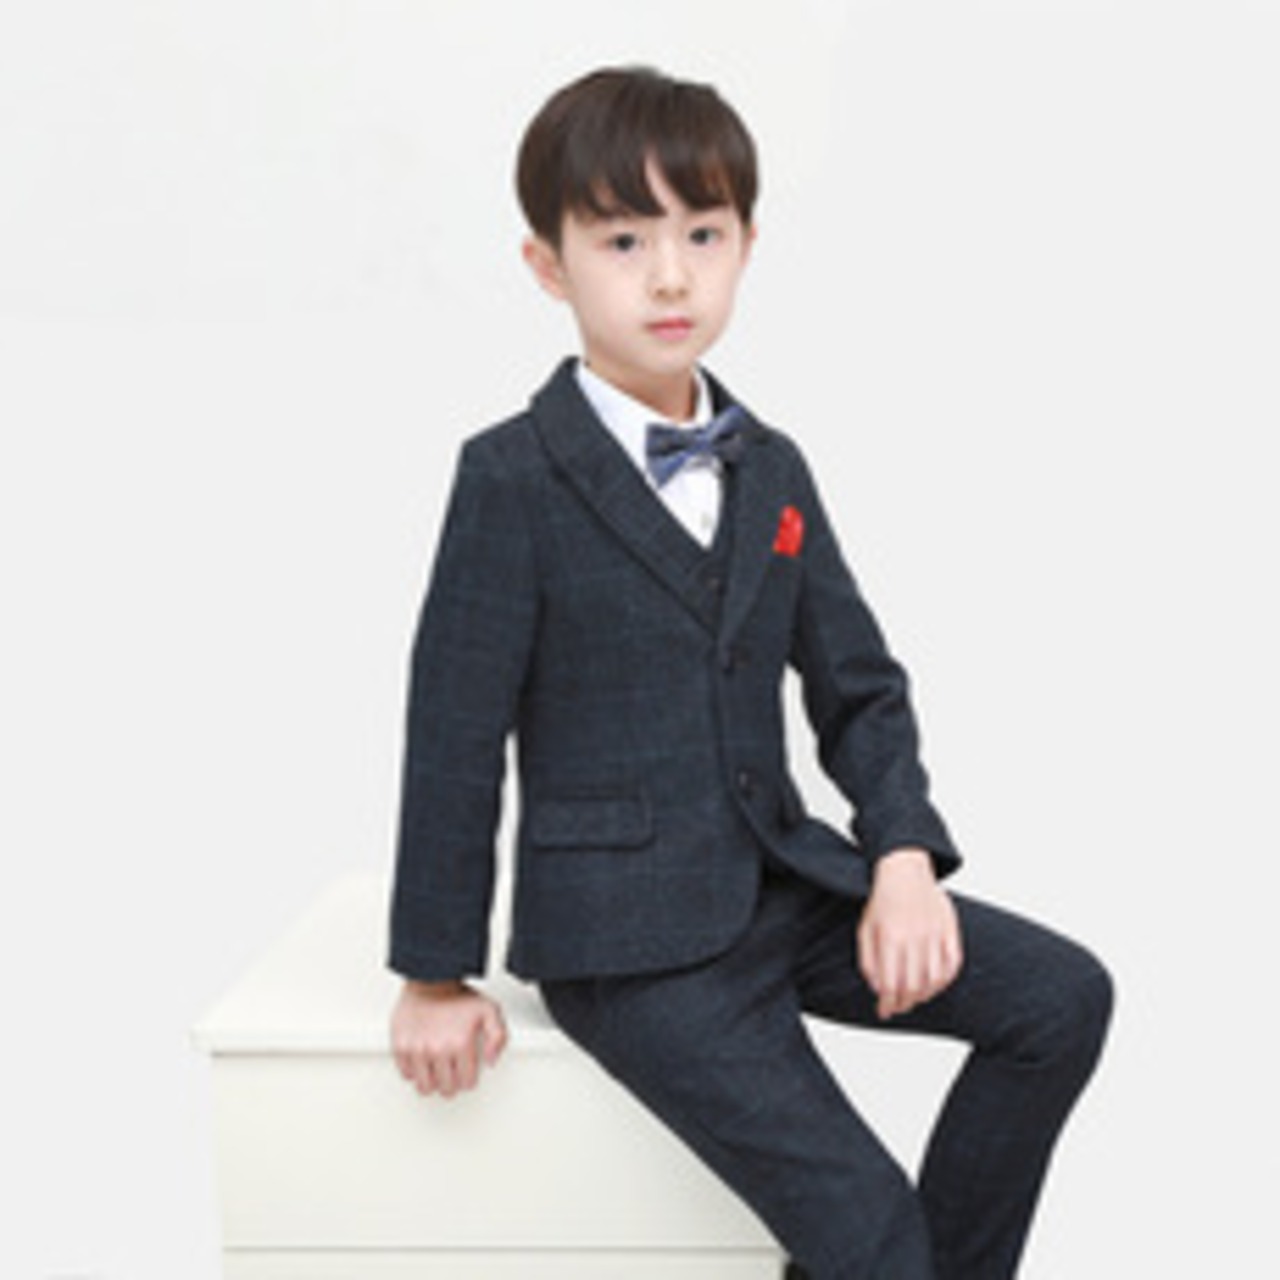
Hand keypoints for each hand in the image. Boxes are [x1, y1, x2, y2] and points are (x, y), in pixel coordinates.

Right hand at [391, 980, 507, 1098]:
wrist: (431, 980)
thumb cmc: (457, 995)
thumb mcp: (490, 1010)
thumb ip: (498, 1037)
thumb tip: (492, 1061)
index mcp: (461, 1044)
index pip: (466, 1083)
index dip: (468, 1079)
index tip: (466, 1072)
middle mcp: (438, 1050)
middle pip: (446, 1089)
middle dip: (451, 1083)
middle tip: (451, 1073)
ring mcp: (417, 1050)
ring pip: (425, 1087)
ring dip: (432, 1082)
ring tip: (436, 1071)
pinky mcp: (400, 1047)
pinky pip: (406, 1074)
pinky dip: (414, 1072)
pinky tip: (422, 1061)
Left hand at [858, 848, 962, 1020]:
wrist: (904, 870)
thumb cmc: (883, 900)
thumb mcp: (865, 928)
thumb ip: (868, 960)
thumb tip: (877, 989)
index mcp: (890, 937)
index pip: (890, 984)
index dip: (887, 1004)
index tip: (883, 1011)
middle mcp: (914, 937)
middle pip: (913, 986)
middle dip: (904, 1003)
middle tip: (898, 1007)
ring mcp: (935, 933)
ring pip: (934, 979)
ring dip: (924, 995)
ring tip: (914, 998)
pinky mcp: (950, 929)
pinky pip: (953, 964)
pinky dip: (945, 980)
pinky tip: (934, 985)